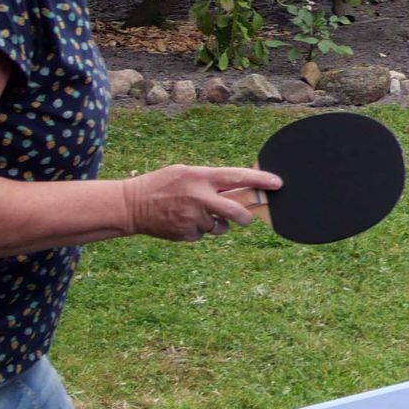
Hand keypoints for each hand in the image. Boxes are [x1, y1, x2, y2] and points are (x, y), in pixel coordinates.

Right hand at [121, 164, 278, 241]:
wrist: (131, 206)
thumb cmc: (161, 185)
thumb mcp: (186, 173)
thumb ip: (211, 180)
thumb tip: (239, 187)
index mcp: (201, 177)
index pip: (238, 177)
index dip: (261, 180)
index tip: (278, 183)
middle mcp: (200, 197)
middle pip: (236, 212)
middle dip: (245, 217)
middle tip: (245, 218)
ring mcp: (193, 217)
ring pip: (219, 226)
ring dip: (215, 223)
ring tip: (195, 214)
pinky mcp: (186, 234)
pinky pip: (203, 235)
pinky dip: (197, 230)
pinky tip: (182, 222)